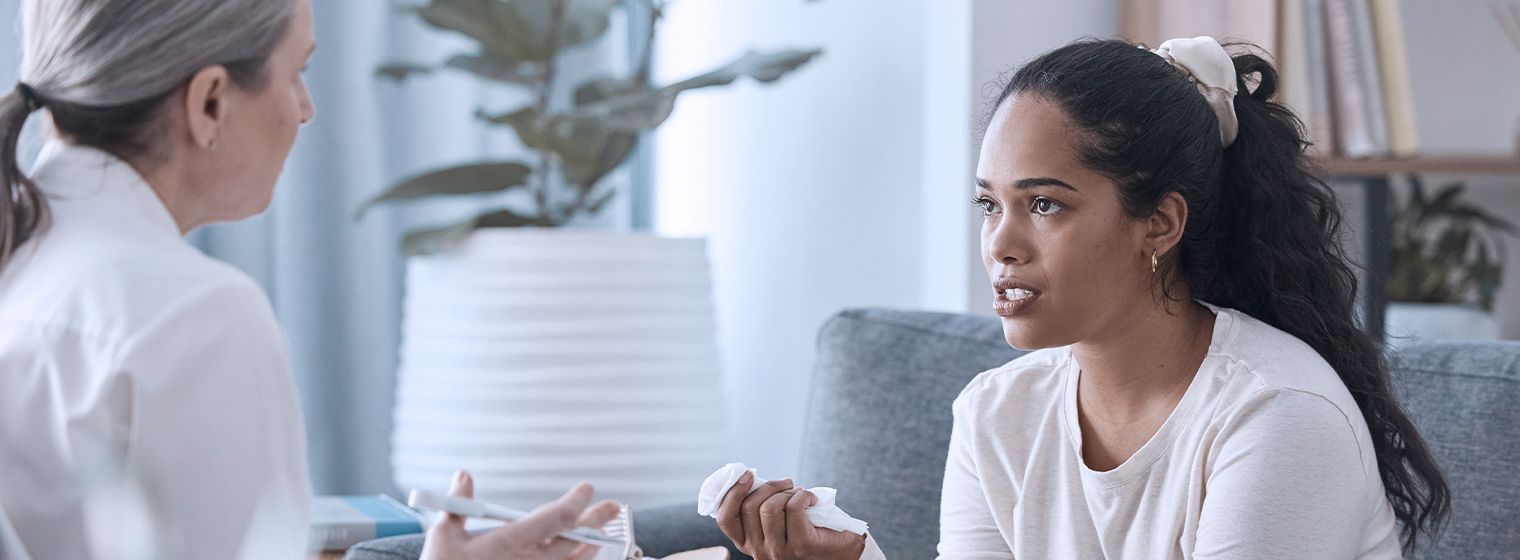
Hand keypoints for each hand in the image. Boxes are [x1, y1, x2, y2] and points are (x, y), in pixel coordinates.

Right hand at [420, 470, 621, 559]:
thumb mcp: (443, 536)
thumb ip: (458, 503)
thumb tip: (463, 476)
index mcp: (512, 541)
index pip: (557, 517)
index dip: (577, 501)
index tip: (587, 488)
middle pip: (575, 540)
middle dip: (596, 520)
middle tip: (613, 507)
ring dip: (590, 548)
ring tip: (601, 535)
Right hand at [714, 471, 865, 559]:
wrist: (840, 549)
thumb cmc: (806, 528)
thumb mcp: (775, 517)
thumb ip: (758, 504)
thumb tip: (746, 476)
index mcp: (747, 544)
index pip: (726, 519)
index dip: (732, 492)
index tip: (747, 474)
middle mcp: (759, 553)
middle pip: (749, 507)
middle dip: (769, 486)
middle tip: (786, 484)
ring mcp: (779, 553)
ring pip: (770, 507)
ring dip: (787, 492)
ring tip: (798, 493)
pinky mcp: (801, 546)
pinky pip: (794, 507)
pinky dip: (804, 495)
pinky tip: (812, 499)